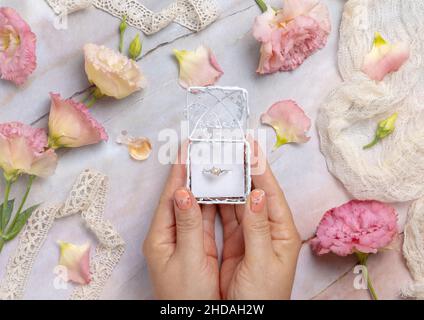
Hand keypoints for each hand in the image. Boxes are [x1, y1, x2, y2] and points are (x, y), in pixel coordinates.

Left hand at [143, 158, 219, 299]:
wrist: (196, 319)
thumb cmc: (185, 297)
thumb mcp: (187, 261)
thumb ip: (188, 225)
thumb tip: (184, 191)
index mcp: (161, 236)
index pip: (170, 195)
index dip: (178, 170)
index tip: (186, 147)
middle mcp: (171, 234)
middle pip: (182, 196)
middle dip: (193, 172)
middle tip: (205, 149)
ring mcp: (186, 239)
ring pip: (196, 205)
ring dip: (205, 185)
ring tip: (215, 163)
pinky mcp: (200, 246)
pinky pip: (208, 218)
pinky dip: (215, 202)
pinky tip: (223, 189)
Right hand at [219, 143, 301, 299]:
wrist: (244, 318)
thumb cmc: (264, 297)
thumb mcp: (262, 263)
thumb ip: (257, 228)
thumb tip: (255, 194)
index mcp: (282, 232)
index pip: (271, 193)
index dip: (261, 168)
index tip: (251, 145)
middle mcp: (267, 228)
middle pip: (254, 192)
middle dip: (243, 170)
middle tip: (230, 148)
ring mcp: (249, 234)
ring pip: (237, 201)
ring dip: (228, 182)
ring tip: (217, 161)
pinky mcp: (233, 242)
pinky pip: (225, 215)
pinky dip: (217, 200)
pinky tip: (210, 186)